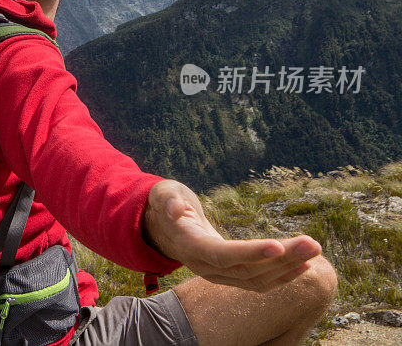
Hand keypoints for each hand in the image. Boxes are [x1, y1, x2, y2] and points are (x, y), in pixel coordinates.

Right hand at [144, 179, 321, 291]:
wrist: (164, 227)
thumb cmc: (167, 203)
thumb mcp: (163, 194)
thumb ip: (168, 200)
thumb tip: (176, 208)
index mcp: (189, 245)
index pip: (221, 254)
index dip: (249, 252)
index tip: (278, 245)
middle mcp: (204, 267)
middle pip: (247, 269)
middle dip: (282, 258)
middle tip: (312, 243)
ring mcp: (217, 275)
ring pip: (257, 278)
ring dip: (288, 266)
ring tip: (314, 248)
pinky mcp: (229, 276)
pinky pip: (258, 282)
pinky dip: (282, 276)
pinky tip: (304, 265)